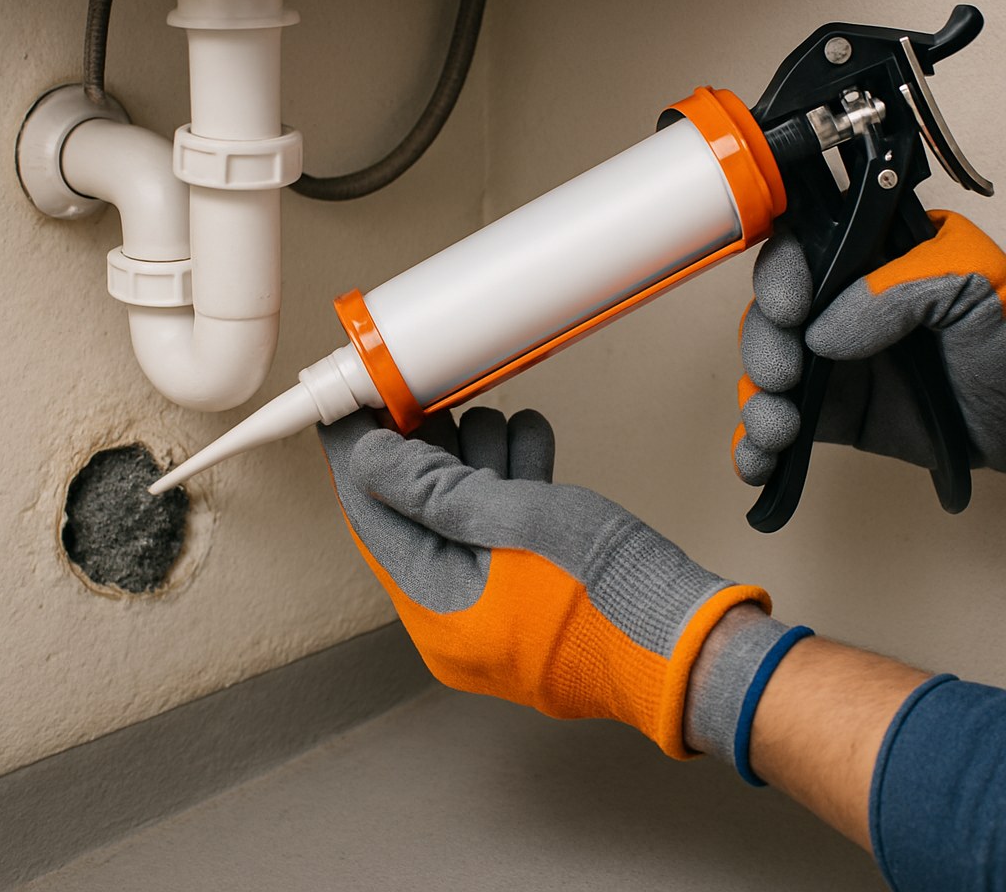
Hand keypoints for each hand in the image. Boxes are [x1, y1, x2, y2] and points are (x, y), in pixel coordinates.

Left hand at [319, 407, 799, 767]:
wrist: (690, 644)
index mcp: (435, 609)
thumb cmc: (610, 593)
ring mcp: (496, 605)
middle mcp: (456, 615)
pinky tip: (528, 445)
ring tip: (496, 423)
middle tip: (432, 397)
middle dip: (430, 450)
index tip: (349, 406)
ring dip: (478, 461)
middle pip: (420, 513)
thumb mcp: (515, 520)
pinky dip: (511, 485)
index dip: (357, 455)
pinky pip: (501, 530)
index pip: (371, 518)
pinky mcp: (532, 589)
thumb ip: (434, 490)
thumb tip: (370, 458)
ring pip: (465, 515)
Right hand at [733, 210, 1005, 484]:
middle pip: (770, 317)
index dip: (781, 277)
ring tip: (777, 429)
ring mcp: (833, 366)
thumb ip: (902, 286)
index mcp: (872, 264)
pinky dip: (755, 447)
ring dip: (756, 401)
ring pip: (764, 373)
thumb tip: (824, 332)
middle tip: (783, 376)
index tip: (791, 310)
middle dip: (764, 347)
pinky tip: (758, 461)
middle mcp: (842, 311)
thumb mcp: (976, 283)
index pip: (803, 252)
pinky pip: (778, 427)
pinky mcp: (834, 417)